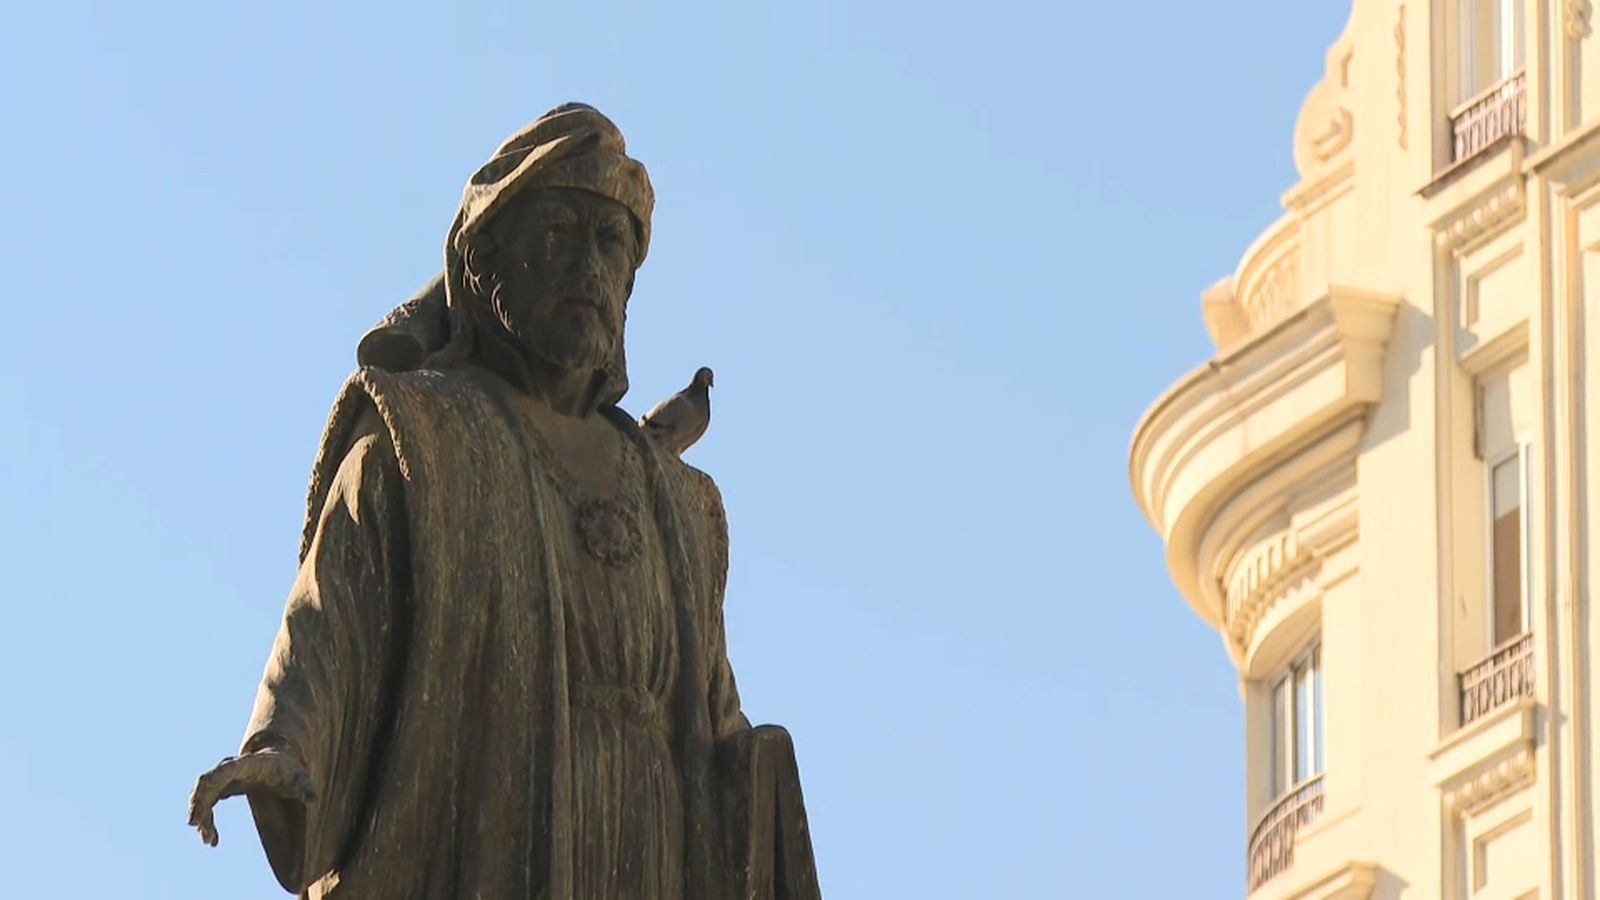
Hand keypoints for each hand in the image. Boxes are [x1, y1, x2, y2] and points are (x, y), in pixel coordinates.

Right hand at [187, 748, 315, 846]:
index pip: (222, 772)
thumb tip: (313, 799)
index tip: (200, 806)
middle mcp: (230, 769)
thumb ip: (305, 787)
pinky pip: (208, 804)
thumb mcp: (300, 777)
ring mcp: (223, 779)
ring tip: (209, 840)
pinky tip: (213, 841)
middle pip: (205, 784)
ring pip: (203, 796)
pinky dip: (207, 821)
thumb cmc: (290, 770)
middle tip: (195, 825)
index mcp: (246, 764)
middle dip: (198, 804)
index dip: (208, 787)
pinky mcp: (222, 789)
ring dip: (202, 817)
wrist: (282, 762)